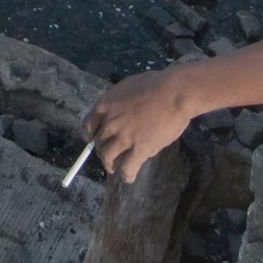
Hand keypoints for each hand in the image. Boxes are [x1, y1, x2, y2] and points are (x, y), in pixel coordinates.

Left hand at [85, 68, 196, 183]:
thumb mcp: (128, 88)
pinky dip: (126, 175)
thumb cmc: (156, 85)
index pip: (88, 125)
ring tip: (115, 169)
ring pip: (108, 158)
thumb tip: (118, 111)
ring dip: (110, 165)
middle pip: (99, 143)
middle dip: (102, 151)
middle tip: (109, 155)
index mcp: (105, 105)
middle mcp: (110, 122)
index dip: (90, 135)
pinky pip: (127, 167)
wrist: (173, 93)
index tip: (92, 140)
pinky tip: (129, 177)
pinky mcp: (139, 149)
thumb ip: (119, 103)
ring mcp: (123, 137)